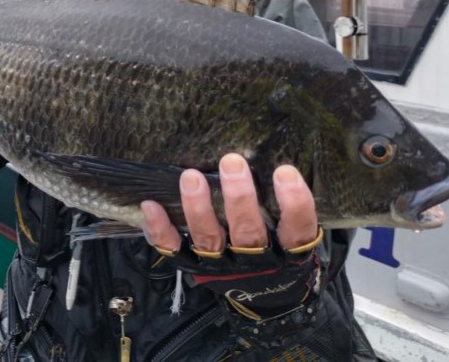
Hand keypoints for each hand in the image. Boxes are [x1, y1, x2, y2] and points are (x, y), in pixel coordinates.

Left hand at [142, 156, 322, 319]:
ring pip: (209, 239)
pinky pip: (175, 249)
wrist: (265, 297)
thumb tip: (274, 151)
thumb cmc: (280, 246)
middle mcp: (255, 260)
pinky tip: (151, 205)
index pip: (297, 230)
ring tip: (191, 177)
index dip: (294, 204)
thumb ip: (285, 202)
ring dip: (199, 208)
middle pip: (248, 232)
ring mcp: (222, 265)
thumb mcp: (293, 231)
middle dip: (239, 198)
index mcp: (288, 252)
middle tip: (232, 162)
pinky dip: (161, 229)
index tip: (285, 171)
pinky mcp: (194, 266)